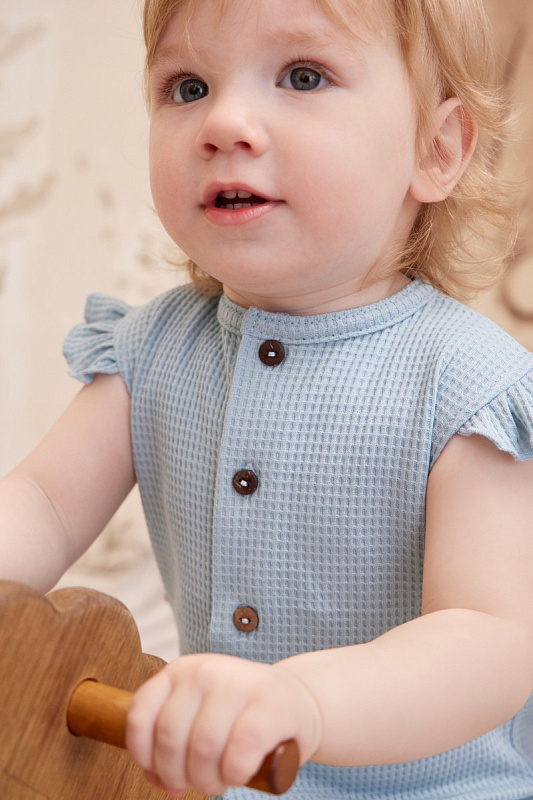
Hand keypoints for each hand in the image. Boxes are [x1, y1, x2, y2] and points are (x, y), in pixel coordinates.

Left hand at [126, 653, 321, 796]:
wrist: (298, 700)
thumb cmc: (241, 715)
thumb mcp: (198, 713)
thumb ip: (172, 739)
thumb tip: (159, 778)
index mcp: (180, 671)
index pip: (140, 716)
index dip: (144, 756)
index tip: (161, 774)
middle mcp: (204, 671)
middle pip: (170, 740)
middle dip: (180, 776)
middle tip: (200, 781)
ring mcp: (238, 683)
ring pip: (203, 750)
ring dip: (210, 780)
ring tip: (222, 779)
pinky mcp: (270, 705)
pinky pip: (239, 753)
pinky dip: (236, 774)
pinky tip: (242, 772)